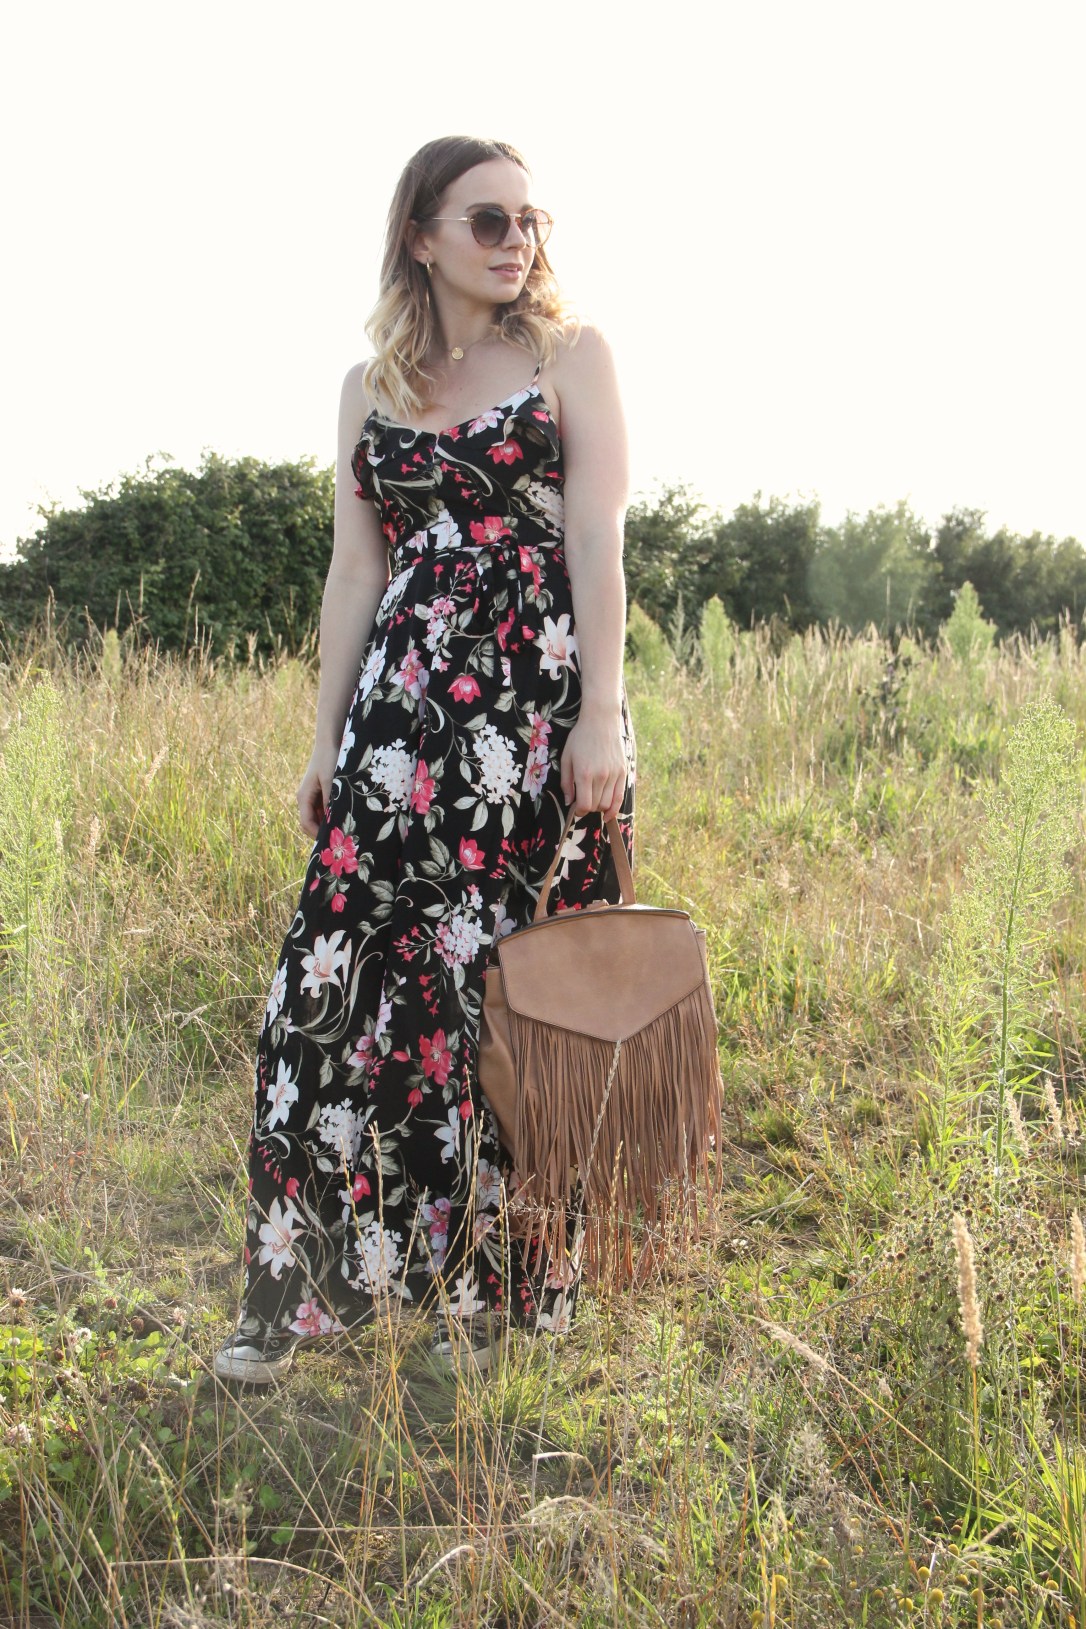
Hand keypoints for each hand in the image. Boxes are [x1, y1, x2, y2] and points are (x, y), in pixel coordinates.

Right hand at [297, 741, 339, 838]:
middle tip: (340, 841)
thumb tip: (332, 820)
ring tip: (344, 831)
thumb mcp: (332, 780)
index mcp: (303, 797)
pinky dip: (332, 816)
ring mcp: (313, 796)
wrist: (330, 742)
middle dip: (322, 832)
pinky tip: (345, 817)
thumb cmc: (330, 759)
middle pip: (310, 824)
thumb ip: (331, 800)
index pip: (306, 823)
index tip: (332, 842)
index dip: (317, 835)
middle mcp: (306, 799)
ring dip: (328, 824)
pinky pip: (324, 810)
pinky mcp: (321, 793)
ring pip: (318, 818)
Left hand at [559, 705, 626, 820]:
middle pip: (595, 805)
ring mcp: (613, 775)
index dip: (579, 812)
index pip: (584, 805)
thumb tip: (569, 801)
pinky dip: (614, 809)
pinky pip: (620, 797)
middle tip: (582, 803)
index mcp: (584, 774)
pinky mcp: (623, 772)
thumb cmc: (580, 738)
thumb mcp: (566, 757)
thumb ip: (566, 782)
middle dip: (588, 809)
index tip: (575, 809)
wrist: (601, 721)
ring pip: (607, 803)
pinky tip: (608, 814)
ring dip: (599, 808)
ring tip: (593, 802)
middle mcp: (600, 776)